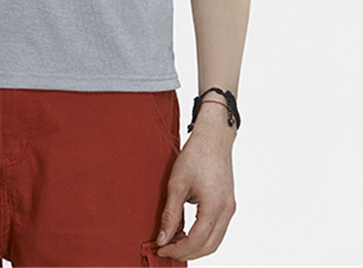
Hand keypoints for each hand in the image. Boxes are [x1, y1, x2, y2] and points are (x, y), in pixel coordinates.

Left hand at [156, 106, 236, 260]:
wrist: (213, 138)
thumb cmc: (195, 156)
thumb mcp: (176, 184)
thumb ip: (170, 214)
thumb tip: (162, 239)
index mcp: (214, 206)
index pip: (196, 240)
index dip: (178, 249)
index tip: (162, 248)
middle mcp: (226, 211)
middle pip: (209, 247)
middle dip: (187, 253)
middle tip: (167, 249)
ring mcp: (230, 208)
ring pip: (215, 241)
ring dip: (196, 246)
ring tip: (175, 241)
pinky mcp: (229, 204)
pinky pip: (218, 230)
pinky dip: (204, 236)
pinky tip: (187, 230)